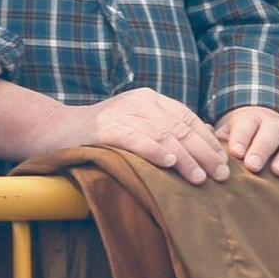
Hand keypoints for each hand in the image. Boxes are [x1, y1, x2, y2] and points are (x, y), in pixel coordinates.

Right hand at [65, 87, 230, 184]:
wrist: (55, 131)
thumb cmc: (100, 135)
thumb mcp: (137, 124)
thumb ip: (166, 128)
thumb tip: (207, 137)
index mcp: (150, 99)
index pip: (187, 119)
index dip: (208, 142)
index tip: (223, 164)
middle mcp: (138, 101)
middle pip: (180, 127)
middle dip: (203, 153)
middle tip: (220, 176)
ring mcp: (121, 112)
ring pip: (163, 134)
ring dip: (185, 158)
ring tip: (200, 179)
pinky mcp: (104, 127)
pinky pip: (136, 138)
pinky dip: (154, 151)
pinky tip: (170, 164)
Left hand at [216, 106, 278, 176]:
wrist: (265, 141)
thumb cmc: (240, 146)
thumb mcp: (226, 140)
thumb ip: (215, 140)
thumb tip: (202, 134)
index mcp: (251, 120)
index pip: (247, 125)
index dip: (241, 137)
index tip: (235, 153)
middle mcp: (276, 126)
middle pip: (272, 131)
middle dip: (262, 148)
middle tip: (253, 166)